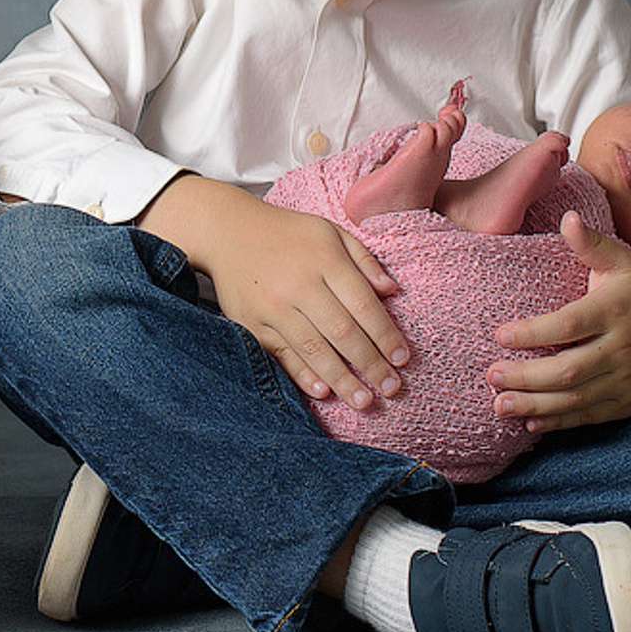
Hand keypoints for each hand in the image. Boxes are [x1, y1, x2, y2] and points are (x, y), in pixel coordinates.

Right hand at [142, 175, 407, 407]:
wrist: (226, 230)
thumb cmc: (287, 233)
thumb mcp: (329, 232)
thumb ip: (363, 259)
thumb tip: (393, 291)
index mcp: (323, 258)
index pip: (363, 305)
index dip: (386, 336)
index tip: (403, 359)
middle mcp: (298, 283)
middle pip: (342, 332)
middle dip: (370, 365)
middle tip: (392, 388)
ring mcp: (271, 306)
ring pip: (314, 349)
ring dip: (342, 379)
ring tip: (364, 401)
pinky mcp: (250, 322)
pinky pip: (280, 354)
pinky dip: (302, 375)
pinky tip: (323, 392)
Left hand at [487, 212, 630, 431]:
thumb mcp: (621, 261)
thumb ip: (591, 244)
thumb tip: (567, 218)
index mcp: (614, 311)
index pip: (569, 325)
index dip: (534, 333)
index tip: (499, 335)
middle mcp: (622, 348)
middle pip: (571, 369)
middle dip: (528, 377)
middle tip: (491, 376)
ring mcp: (627, 379)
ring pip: (578, 398)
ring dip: (537, 405)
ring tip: (500, 404)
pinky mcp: (628, 401)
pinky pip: (592, 416)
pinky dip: (561, 422)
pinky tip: (531, 423)